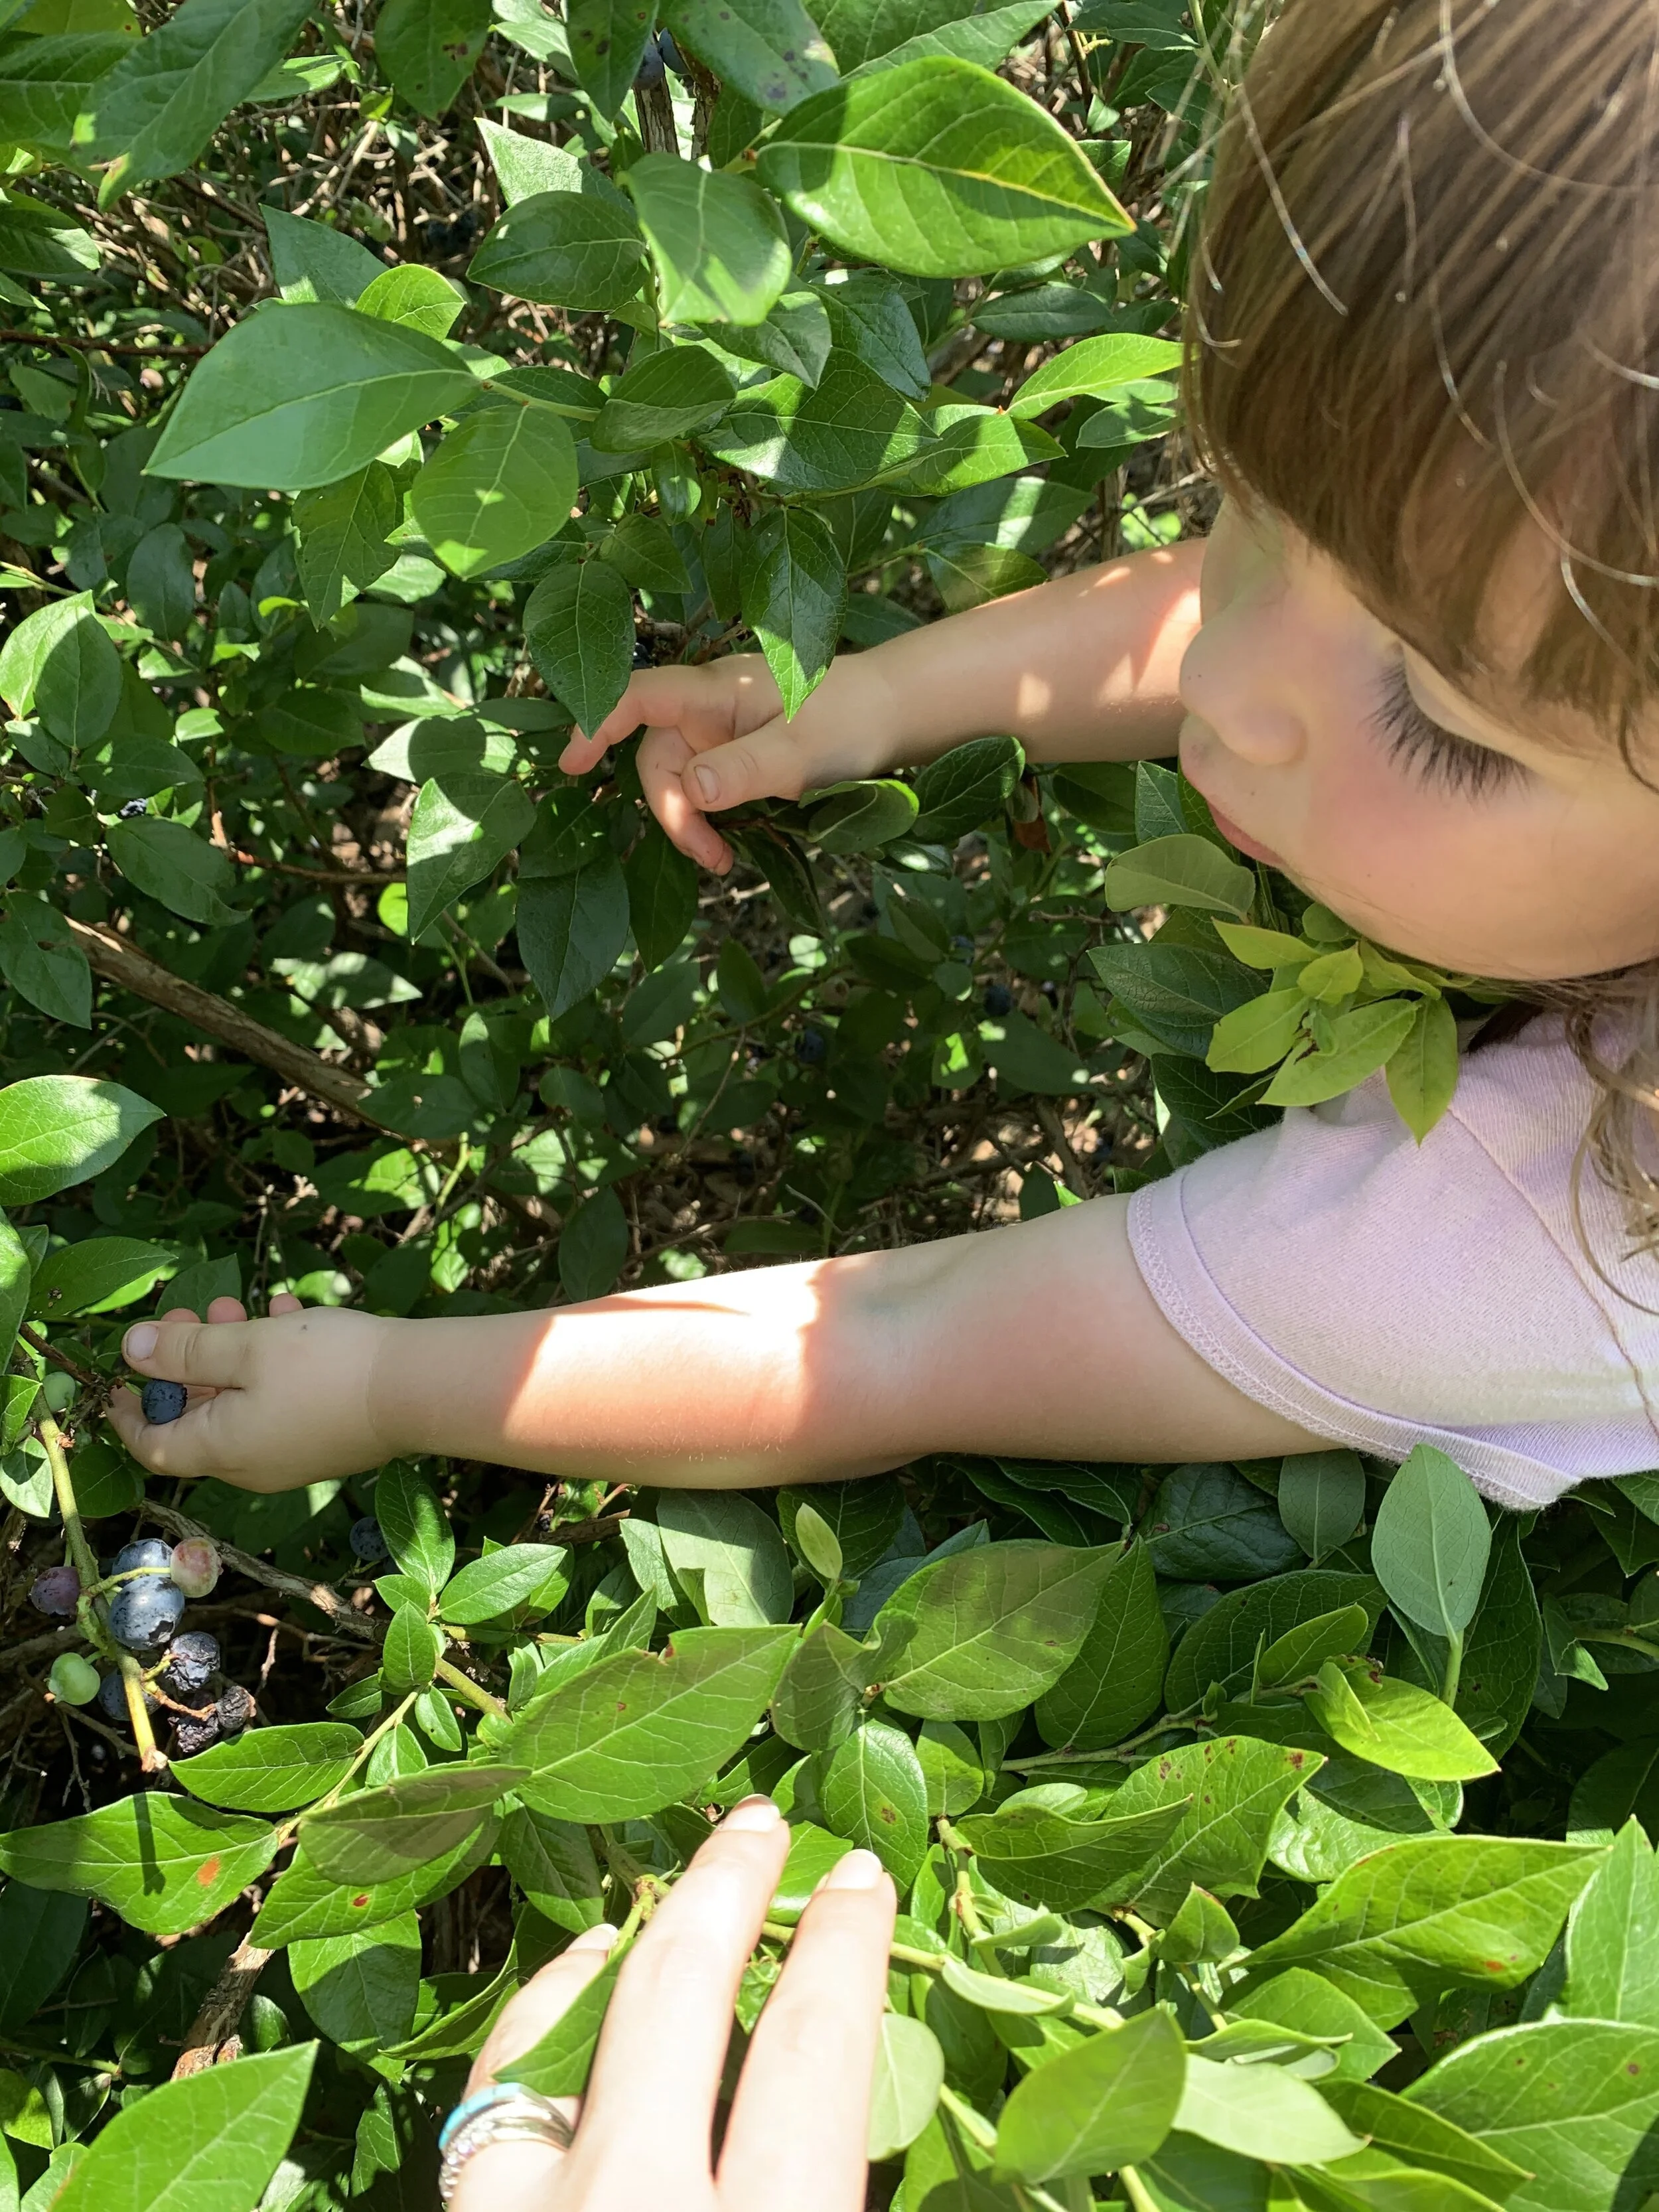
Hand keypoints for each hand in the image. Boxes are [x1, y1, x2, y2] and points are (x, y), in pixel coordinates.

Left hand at [105, 1295, 398, 1490]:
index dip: (128, 1413)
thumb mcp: (246, 1345)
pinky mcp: (328, 1437)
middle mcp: (254, 1464)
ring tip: (242, 1306)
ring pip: (243, 1403)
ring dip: (233, 1354)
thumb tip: (131, 1349)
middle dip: (190, 1361)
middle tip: (193, 1310)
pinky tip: (290, 1315)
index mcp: (223, 1451)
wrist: (420, 1388)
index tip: (120, 1376)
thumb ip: (185, 1349)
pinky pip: (282, 1402)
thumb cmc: (325, 1367)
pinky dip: (274, 1364)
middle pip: (200, 1418)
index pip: (153, 1446)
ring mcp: (294, 1453)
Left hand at [453, 1798, 895, 2211]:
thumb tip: (833, 2083)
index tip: (861, 1879)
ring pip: (565, 2026)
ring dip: (623, 1946)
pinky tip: (573, 1989)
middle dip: (726, 1887)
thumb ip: (821, 2178)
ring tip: (669, 1897)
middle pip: (682, 1992)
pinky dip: (539, 2020)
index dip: (844, 1947)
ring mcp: (527, 2211)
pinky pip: (492, 2093)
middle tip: (759, 1820)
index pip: (812, 2047)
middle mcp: (633, 2202)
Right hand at [560, 652, 901, 873]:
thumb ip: (742, 770)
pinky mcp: (737, 754)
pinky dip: (709, 818)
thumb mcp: (800, 751)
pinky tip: (729, 844)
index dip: (597, 723)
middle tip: (711, 857)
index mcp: (714, 691)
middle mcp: (708, 708)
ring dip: (691, 823)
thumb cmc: (852, 717)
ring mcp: (722, 732)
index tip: (569, 762)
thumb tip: (689, 791)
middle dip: (672, 811)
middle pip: (656, 757)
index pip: (638, 698)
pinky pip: (704, 787)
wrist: (896, 711)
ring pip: (679, 779)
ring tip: (723, 861)